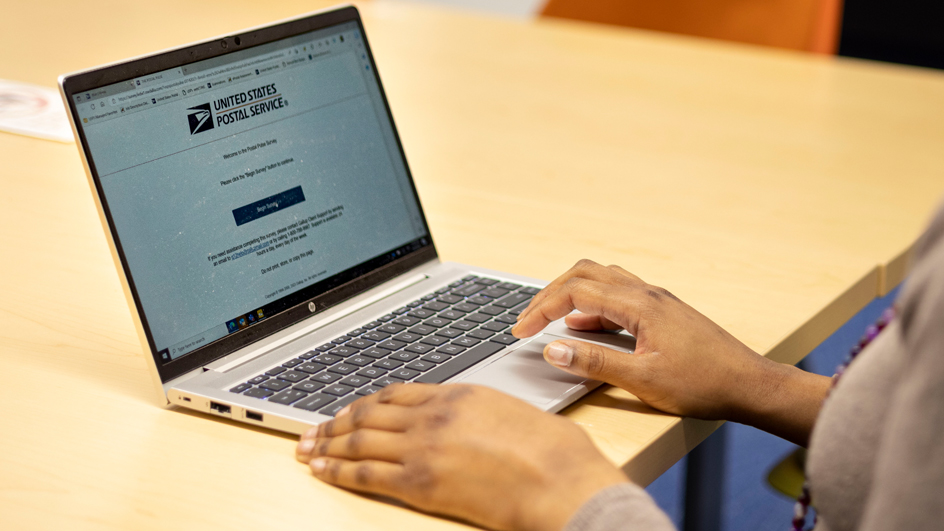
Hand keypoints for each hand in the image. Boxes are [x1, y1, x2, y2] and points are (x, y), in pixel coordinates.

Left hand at [296, 383, 626, 530]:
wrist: (561, 481)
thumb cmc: (553, 452)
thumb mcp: (513, 412)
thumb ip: (480, 412)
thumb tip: (472, 422)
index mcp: (457, 394)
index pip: (396, 394)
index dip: (366, 403)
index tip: (351, 410)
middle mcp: (433, 416)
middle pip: (369, 414)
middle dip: (336, 422)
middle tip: (314, 429)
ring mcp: (423, 448)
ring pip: (359, 441)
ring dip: (327, 444)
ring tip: (307, 447)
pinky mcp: (420, 482)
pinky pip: (365, 474)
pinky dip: (338, 471)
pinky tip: (322, 470)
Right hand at [510, 260, 827, 444]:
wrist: (749, 385)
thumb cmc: (703, 384)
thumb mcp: (643, 380)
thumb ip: (595, 362)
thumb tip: (552, 350)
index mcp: (639, 305)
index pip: (575, 292)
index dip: (541, 308)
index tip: (521, 331)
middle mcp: (646, 293)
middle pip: (584, 274)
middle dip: (550, 293)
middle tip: (528, 320)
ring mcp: (655, 300)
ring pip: (601, 279)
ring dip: (570, 293)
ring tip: (550, 320)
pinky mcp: (661, 311)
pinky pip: (617, 294)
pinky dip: (591, 304)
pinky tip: (585, 327)